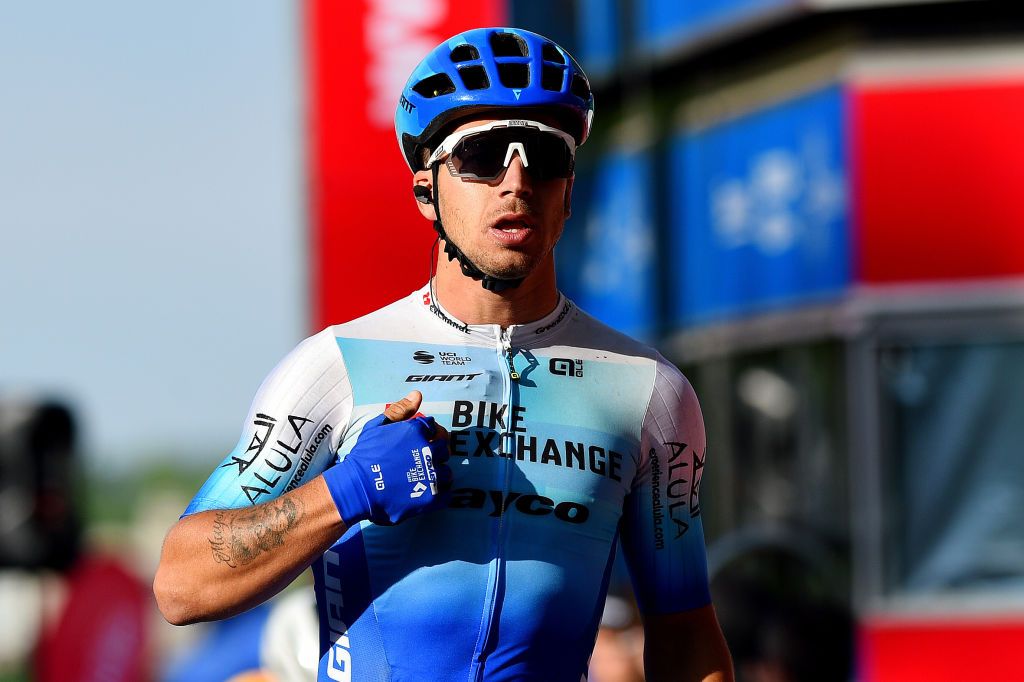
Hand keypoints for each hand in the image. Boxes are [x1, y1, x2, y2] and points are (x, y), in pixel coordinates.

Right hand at [323, 391, 451, 525]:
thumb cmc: (365, 456)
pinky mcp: (431, 496)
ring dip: (438, 475)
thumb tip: (418, 395)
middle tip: (421, 461)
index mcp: (417, 432)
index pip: (435, 429)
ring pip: (446, 473)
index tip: (421, 443)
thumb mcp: (377, 427)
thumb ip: (399, 410)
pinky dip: (440, 495)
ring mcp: (431, 475)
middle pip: (444, 449)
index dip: (429, 435)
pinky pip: (446, 494)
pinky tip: (425, 493)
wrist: (356, 487)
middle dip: (434, 454)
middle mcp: (428, 451)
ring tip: (422, 479)